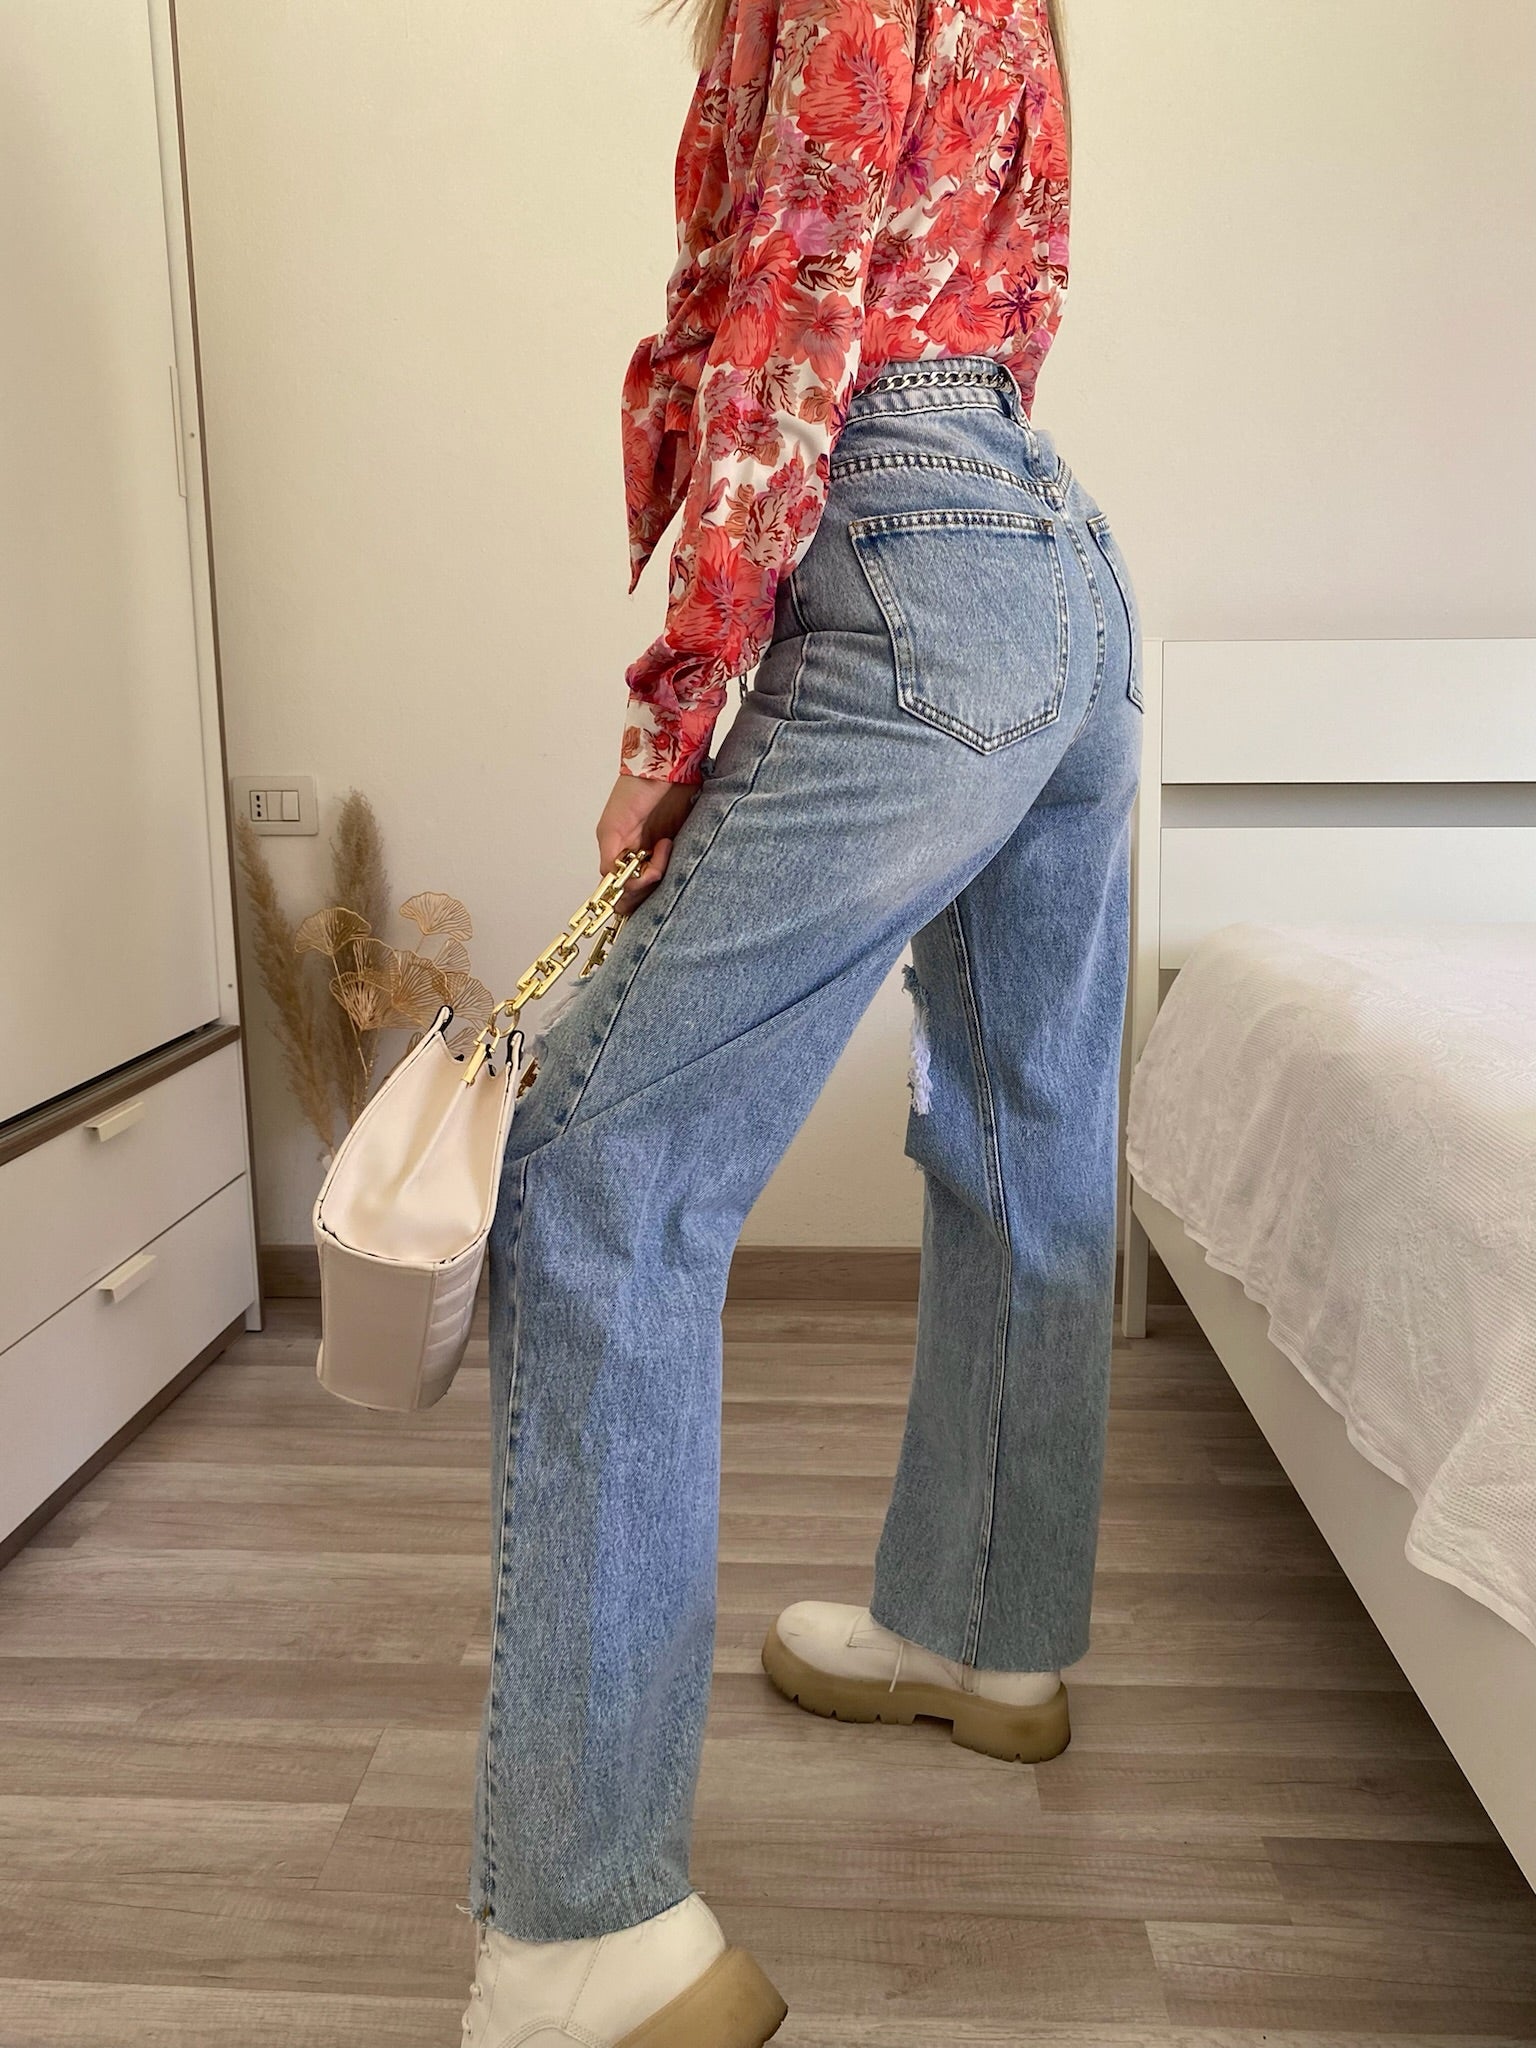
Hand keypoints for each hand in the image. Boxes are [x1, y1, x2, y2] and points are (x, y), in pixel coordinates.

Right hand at [596, 773, 700, 910]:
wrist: (666, 768)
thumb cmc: (633, 790)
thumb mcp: (611, 828)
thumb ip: (610, 858)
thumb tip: (611, 883)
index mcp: (618, 853)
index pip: (619, 888)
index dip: (628, 891)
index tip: (637, 878)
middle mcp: (638, 855)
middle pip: (640, 890)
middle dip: (645, 885)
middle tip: (654, 867)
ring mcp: (659, 851)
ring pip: (659, 883)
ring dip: (661, 873)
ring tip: (664, 845)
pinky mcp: (681, 845)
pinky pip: (678, 868)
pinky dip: (676, 867)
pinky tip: (670, 845)